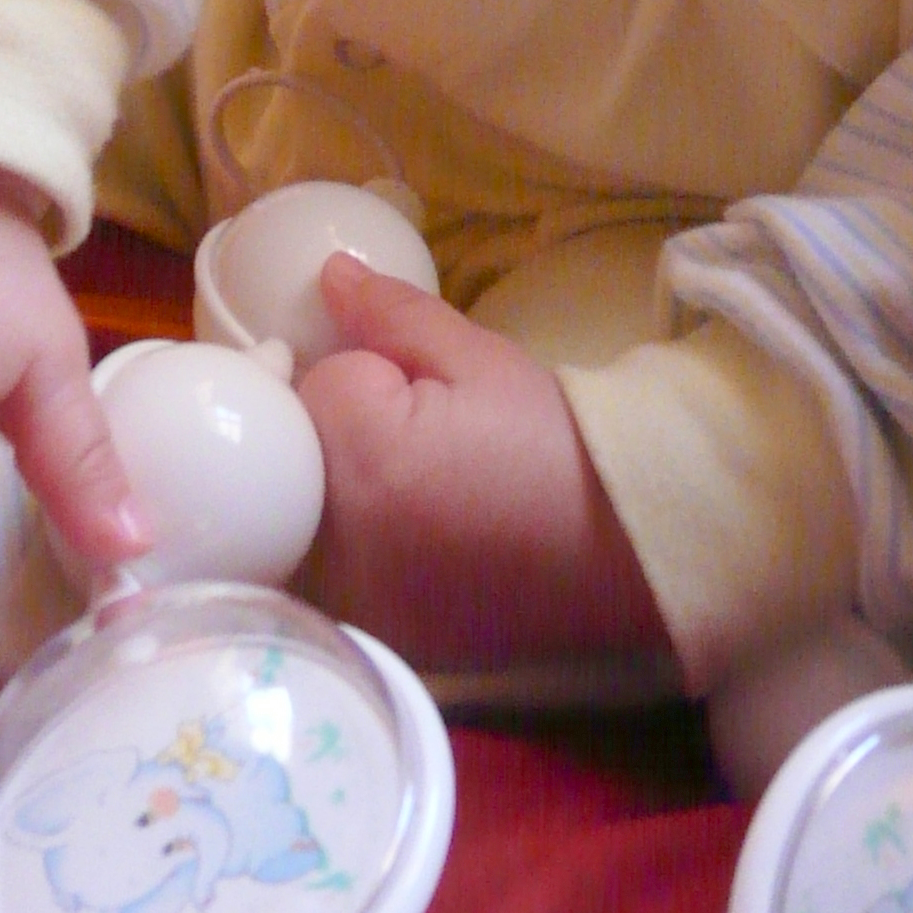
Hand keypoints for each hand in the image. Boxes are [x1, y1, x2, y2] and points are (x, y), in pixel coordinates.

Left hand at [297, 258, 668, 673]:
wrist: (623, 553)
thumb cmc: (556, 446)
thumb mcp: (482, 359)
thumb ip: (393, 316)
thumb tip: (328, 276)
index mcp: (363, 456)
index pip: (308, 387)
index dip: (355, 372)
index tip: (408, 385)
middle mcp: (337, 540)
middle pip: (290, 461)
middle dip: (332, 434)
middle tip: (412, 434)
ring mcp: (350, 602)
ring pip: (296, 522)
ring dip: (329, 496)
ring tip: (415, 487)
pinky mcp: (369, 637)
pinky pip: (324, 579)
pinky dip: (347, 552)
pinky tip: (410, 539)